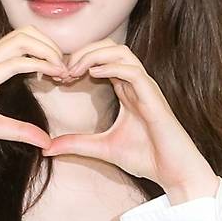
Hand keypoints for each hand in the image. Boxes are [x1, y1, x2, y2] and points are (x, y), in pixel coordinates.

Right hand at [0, 26, 67, 148]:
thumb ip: (20, 131)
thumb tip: (45, 142)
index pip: (22, 39)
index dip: (45, 48)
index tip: (59, 71)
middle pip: (27, 31)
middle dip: (51, 44)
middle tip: (64, 68)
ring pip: (24, 38)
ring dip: (48, 50)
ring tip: (60, 70)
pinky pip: (16, 61)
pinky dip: (40, 64)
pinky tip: (51, 74)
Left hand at [43, 39, 218, 197]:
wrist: (174, 172)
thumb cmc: (147, 158)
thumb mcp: (102, 149)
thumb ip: (76, 145)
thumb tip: (47, 148)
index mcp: (127, 91)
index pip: (101, 61)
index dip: (78, 62)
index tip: (57, 76)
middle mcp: (136, 84)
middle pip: (110, 48)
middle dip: (83, 52)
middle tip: (61, 70)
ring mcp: (146, 88)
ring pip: (121, 53)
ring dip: (94, 56)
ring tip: (73, 70)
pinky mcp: (154, 97)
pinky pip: (132, 71)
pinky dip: (111, 68)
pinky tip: (92, 75)